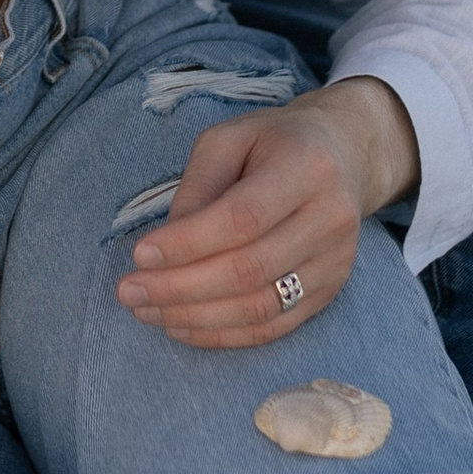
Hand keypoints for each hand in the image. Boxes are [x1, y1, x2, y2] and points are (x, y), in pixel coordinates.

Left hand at [116, 81, 418, 349]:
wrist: (343, 155)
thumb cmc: (274, 143)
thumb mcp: (229, 139)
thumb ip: (197, 185)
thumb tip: (166, 246)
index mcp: (306, 168)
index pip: (243, 218)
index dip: (188, 243)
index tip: (139, 255)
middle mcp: (330, 218)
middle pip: (249, 270)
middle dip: (180, 287)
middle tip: (128, 292)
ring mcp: (335, 261)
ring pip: (259, 307)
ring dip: (194, 317)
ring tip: (146, 311)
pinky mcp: (330, 291)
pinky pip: (272, 327)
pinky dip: (221, 334)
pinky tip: (181, 326)